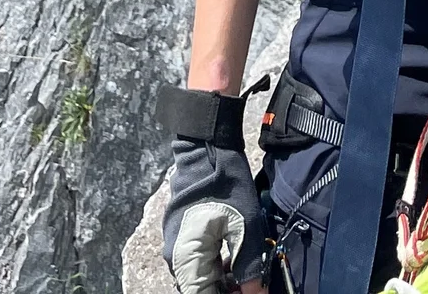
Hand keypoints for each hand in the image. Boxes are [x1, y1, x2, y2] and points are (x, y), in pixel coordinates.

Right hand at [162, 138, 265, 293]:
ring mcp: (175, 244)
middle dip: (226, 291)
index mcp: (185, 260)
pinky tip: (235, 260)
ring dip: (222, 281)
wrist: (206, 147)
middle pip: (200, 289)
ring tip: (248, 275)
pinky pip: (197, 261)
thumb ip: (249, 268)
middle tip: (252, 286)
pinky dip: (215, 266)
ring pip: (200, 277)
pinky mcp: (181, 233)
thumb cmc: (225, 185)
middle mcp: (175, 257)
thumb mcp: (244, 228)